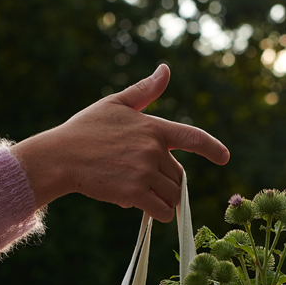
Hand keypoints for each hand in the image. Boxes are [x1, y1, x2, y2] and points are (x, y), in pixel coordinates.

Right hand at [12, 64, 229, 220]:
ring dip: (164, 202)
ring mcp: (145, 170)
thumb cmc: (85, 129)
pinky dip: (159, 214)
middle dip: (167, 184)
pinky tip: (146, 211)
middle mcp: (153, 148)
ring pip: (172, 195)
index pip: (192, 137)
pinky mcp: (134, 191)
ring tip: (141, 196)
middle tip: (142, 184)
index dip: (212, 148)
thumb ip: (145, 92)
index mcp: (153, 127)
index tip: (224, 158)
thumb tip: (165, 70)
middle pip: (178, 177)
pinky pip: (161, 210)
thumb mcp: (115, 104)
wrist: (61, 156)